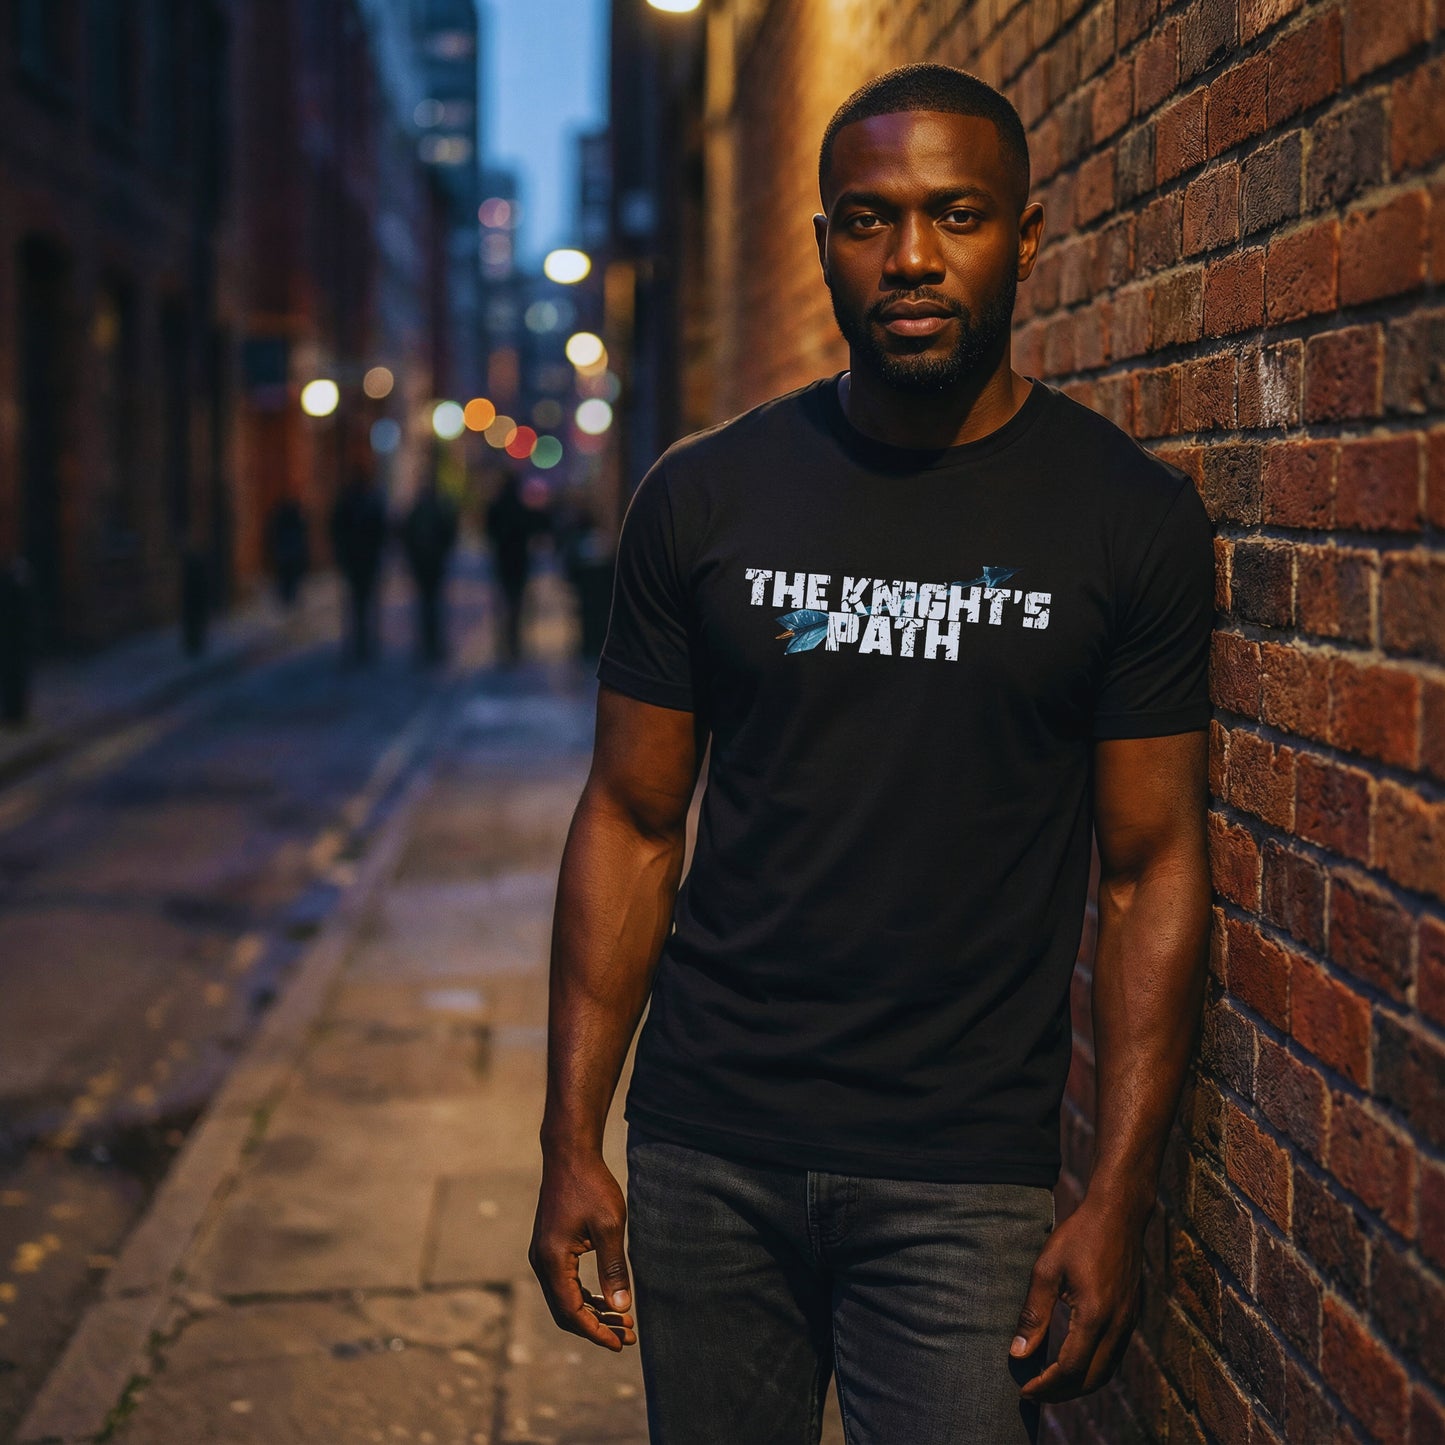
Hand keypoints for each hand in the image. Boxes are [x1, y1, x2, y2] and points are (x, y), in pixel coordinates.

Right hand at [529, 1151, 637, 1351]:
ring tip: (623, 1321)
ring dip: (592, 1312)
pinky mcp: (549, 1248)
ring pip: (565, 1298)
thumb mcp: (609, 1226)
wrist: (570, 1155)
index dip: (595, 1332)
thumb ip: (614, 1268)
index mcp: (552, 1260)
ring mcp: (542, 1255)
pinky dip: (584, 1295)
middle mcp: (541, 1262)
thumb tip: (622, 1307)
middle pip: (565, 1311)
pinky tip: (606, 1299)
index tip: (620, 1345)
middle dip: (596, 1326)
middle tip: (628, 1336)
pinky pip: (564, 1283)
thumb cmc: (592, 1186)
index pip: (571, 1312)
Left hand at [1010, 1194, 1143, 1401]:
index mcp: (1095, 1317)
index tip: (1023, 1390)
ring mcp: (1128, 1323)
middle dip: (1061, 1393)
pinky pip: (1114, 1356)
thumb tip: (1018, 1354)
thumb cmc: (1079, 1236)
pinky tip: (1072, 1361)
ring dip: (1078, 1385)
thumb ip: (1034, 1314)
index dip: (1046, 1385)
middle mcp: (1117, 1326)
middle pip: (1092, 1380)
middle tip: (1033, 1393)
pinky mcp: (1131, 1316)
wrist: (1119, 1214)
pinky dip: (1093, 1369)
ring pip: (1106, 1372)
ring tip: (1049, 1383)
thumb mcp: (1047, 1270)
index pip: (1071, 1370)